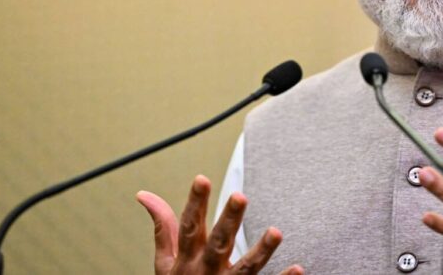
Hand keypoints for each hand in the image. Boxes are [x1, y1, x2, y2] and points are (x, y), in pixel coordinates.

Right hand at [136, 175, 303, 274]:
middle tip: (240, 196)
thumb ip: (162, 227)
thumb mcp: (165, 262)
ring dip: (261, 251)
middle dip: (229, 220)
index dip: (195, 203)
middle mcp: (207, 272)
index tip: (202, 178)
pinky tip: (298, 268)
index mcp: (187, 259)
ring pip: (246, 270)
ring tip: (276, 232)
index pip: (189, 227)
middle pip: (220, 244)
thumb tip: (144, 194)